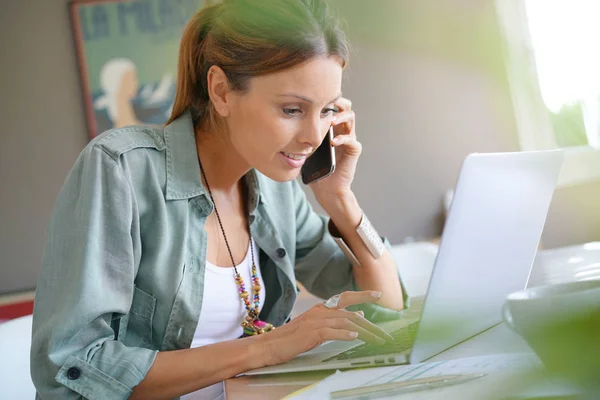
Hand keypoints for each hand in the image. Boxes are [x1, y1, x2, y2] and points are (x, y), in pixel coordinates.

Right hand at [258, 291, 393, 365]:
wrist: (271, 344)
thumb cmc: (293, 337)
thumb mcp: (317, 326)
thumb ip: (336, 320)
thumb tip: (359, 316)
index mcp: (322, 307)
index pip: (346, 297)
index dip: (362, 295)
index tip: (378, 294)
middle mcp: (320, 311)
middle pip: (351, 314)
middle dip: (370, 325)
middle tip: (385, 333)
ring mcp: (316, 321)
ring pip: (346, 323)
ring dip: (364, 332)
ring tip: (377, 340)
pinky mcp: (312, 333)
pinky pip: (332, 332)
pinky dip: (345, 335)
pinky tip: (355, 337)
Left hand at [309, 97, 359, 200]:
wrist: (326, 188)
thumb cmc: (315, 168)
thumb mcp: (304, 146)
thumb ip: (299, 135)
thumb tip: (280, 122)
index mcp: (330, 127)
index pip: (333, 105)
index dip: (326, 99)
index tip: (314, 97)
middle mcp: (341, 129)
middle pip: (345, 106)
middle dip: (337, 102)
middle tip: (327, 103)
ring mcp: (349, 139)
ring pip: (351, 118)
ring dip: (341, 117)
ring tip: (331, 121)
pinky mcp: (353, 151)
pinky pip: (352, 140)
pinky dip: (343, 139)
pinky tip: (333, 142)